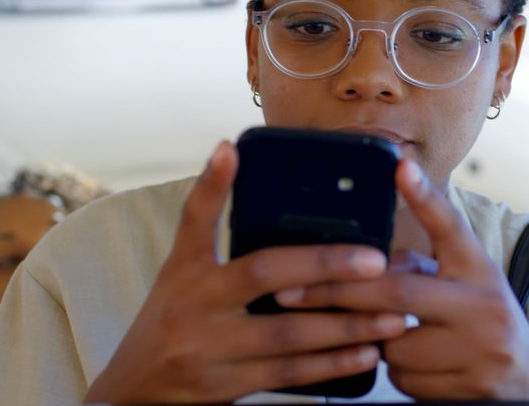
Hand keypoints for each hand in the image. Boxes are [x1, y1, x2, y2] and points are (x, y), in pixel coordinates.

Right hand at [85, 142, 407, 403]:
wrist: (135, 393)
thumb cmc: (174, 322)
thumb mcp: (183, 278)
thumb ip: (220, 243)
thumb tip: (264, 190)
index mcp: (184, 270)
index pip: (194, 219)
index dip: (212, 183)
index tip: (231, 148)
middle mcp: (193, 304)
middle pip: (263, 273)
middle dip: (325, 264)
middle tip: (377, 260)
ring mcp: (208, 349)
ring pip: (287, 332)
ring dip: (345, 324)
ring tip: (393, 315)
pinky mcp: (225, 387)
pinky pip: (289, 374)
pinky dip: (332, 365)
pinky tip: (367, 353)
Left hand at [276, 160, 528, 399]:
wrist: (528, 387)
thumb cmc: (483, 324)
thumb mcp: (465, 286)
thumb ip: (422, 269)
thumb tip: (361, 256)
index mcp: (480, 270)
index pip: (452, 226)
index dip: (424, 195)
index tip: (398, 165)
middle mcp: (483, 304)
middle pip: (398, 291)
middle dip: (338, 291)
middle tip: (291, 291)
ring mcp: (477, 349)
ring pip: (392, 342)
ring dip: (371, 339)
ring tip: (381, 333)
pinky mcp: (465, 388)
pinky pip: (402, 378)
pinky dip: (393, 371)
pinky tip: (414, 366)